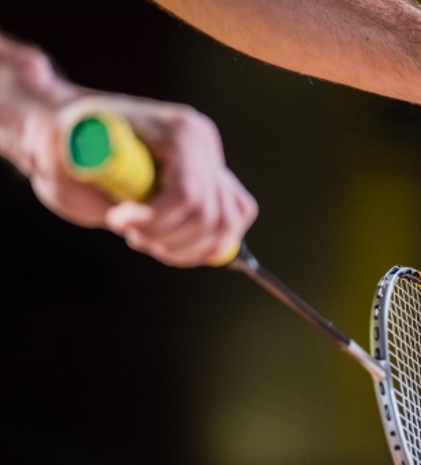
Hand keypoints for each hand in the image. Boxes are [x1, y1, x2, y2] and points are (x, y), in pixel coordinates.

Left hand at [0, 36, 257, 266]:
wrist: (75, 135)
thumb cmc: (64, 144)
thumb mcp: (55, 155)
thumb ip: (70, 172)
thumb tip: (96, 188)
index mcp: (178, 130)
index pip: (188, 196)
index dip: (154, 221)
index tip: (117, 219)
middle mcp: (205, 142)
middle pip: (209, 216)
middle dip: (168, 237)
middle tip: (131, 234)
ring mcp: (214, 162)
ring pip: (225, 225)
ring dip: (186, 247)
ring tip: (149, 240)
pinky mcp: (216, 182)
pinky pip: (234, 220)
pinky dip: (206, 244)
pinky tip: (173, 244)